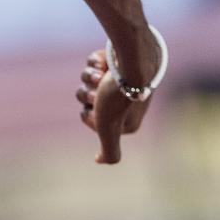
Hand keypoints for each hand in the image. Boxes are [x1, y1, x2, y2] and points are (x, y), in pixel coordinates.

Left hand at [75, 48, 149, 163]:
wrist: (132, 59)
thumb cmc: (118, 96)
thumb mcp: (109, 130)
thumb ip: (110, 152)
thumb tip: (98, 160)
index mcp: (126, 119)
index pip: (90, 118)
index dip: (90, 115)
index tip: (99, 111)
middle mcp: (124, 100)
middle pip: (87, 98)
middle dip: (88, 94)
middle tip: (99, 92)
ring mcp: (121, 78)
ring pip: (87, 79)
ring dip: (90, 77)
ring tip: (103, 74)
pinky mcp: (118, 60)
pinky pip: (94, 62)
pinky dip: (96, 62)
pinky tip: (106, 62)